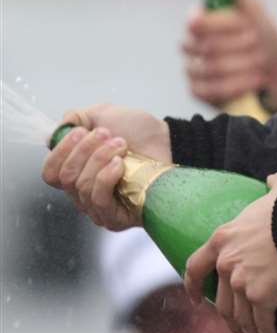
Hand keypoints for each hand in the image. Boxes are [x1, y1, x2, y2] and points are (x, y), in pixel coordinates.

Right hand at [42, 104, 168, 229]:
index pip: (50, 173)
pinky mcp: (115, 217)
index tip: (81, 131)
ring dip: (100, 158)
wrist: (170, 141)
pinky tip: (120, 164)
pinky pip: (98, 200)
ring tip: (122, 145)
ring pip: (81, 186)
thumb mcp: (103, 115)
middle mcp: (83, 193)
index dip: (60, 151)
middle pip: (65, 178)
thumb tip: (57, 131)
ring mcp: (98, 207)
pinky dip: (106, 176)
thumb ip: (76, 118)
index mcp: (77, 171)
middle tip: (108, 134)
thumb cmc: (139, 132)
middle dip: (85, 149)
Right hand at [184, 0, 276, 117]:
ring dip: (243, 65)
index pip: (197, 22)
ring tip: (263, 63)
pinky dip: (238, 84)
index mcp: (201, 22)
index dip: (224, 26)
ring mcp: (192, 69)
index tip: (251, 29)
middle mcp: (190, 44)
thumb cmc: (263, 39)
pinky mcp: (199, 91)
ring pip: (210, 68)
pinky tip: (255, 81)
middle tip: (260, 45)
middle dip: (240, 46)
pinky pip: (211, 90)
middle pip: (206, 46)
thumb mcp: (255, 11)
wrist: (276, 72)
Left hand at [184, 171, 276, 332]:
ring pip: (240, 317)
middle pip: (221, 300)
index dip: (193, 285)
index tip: (196, 298)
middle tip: (241, 323)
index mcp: (223, 239)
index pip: (195, 267)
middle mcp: (227, 264)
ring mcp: (243, 283)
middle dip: (230, 316)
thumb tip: (274, 177)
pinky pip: (262, 324)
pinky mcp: (262, 298)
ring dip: (248, 330)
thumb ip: (274, 184)